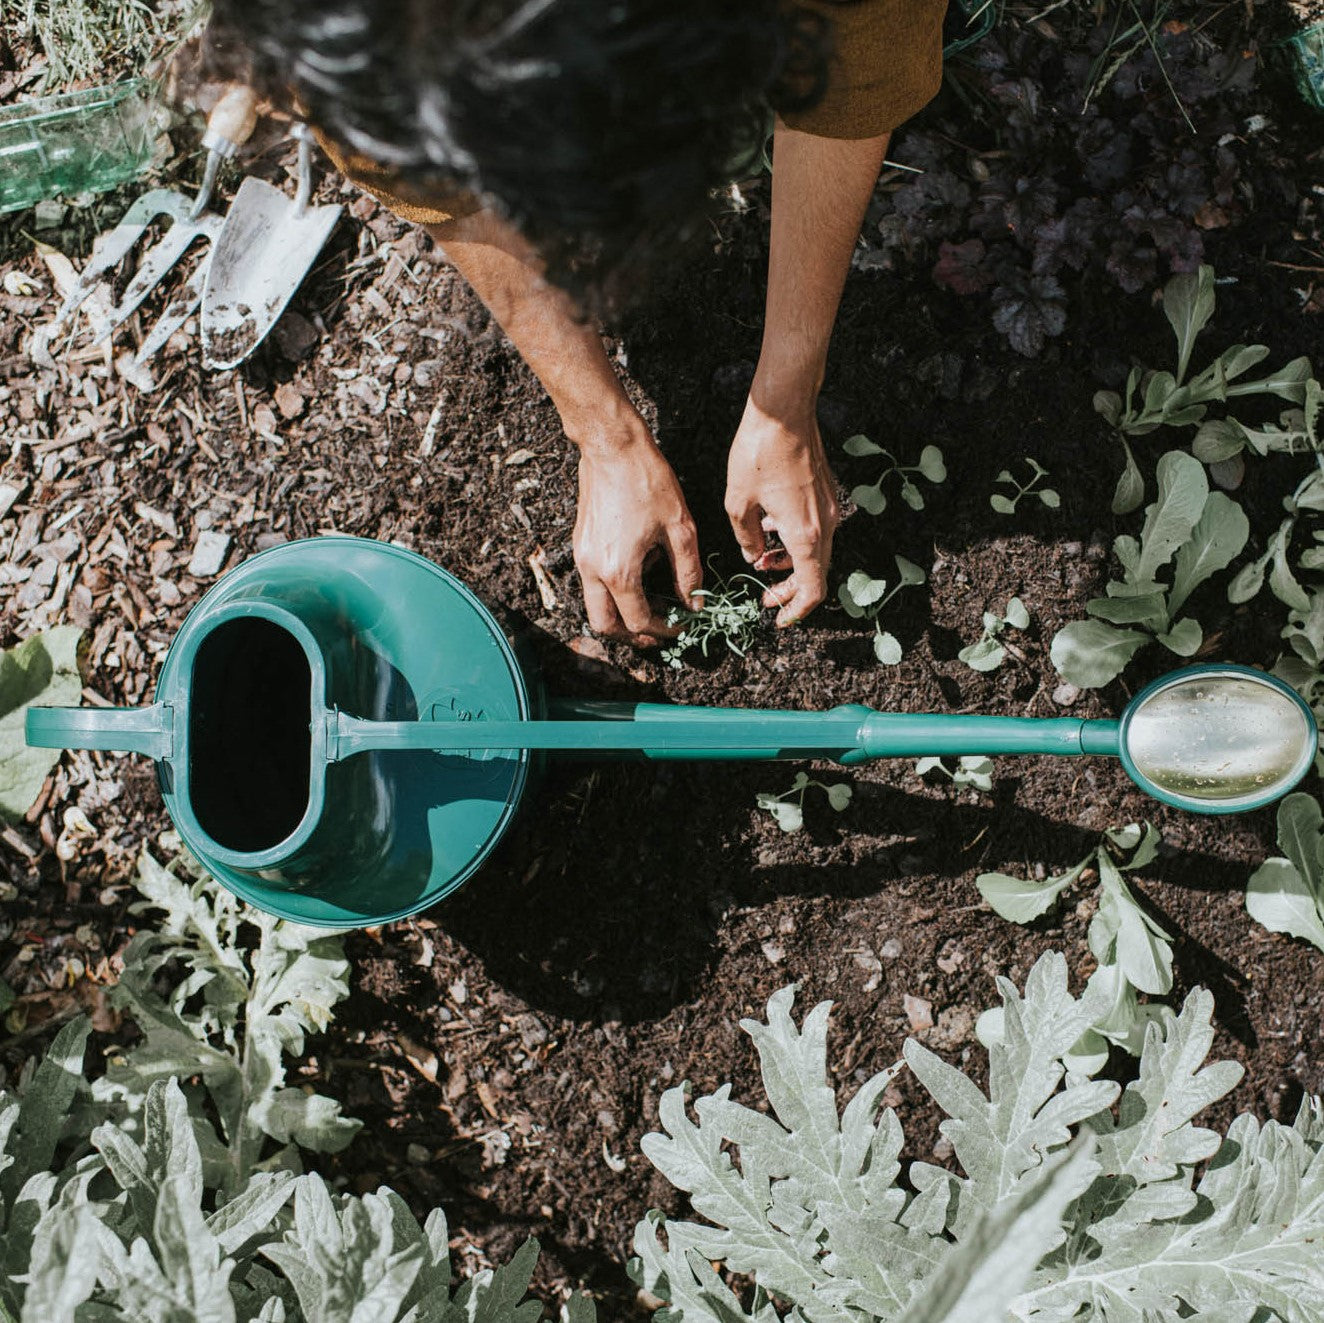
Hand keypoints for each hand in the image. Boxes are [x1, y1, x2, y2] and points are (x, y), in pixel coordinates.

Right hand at [574, 432, 702, 644]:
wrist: (612, 446)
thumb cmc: (648, 481)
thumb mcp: (680, 529)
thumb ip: (687, 573)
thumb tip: (693, 604)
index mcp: (619, 572)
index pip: (639, 621)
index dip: (665, 630)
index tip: (684, 625)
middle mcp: (593, 571)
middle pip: (605, 626)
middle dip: (632, 635)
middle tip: (658, 631)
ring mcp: (582, 558)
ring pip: (595, 606)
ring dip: (620, 615)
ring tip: (651, 605)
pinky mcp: (580, 544)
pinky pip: (593, 583)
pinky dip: (613, 592)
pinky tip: (640, 572)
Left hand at [725, 397, 839, 625]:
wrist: (785, 410)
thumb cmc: (758, 452)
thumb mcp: (738, 502)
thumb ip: (746, 537)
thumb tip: (753, 556)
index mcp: (805, 534)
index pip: (813, 589)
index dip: (797, 610)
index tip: (779, 618)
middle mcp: (826, 524)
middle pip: (817, 574)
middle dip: (791, 590)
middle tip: (765, 598)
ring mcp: (830, 507)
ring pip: (817, 551)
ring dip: (792, 564)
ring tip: (762, 561)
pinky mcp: (828, 493)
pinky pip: (816, 529)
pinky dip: (796, 541)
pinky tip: (771, 529)